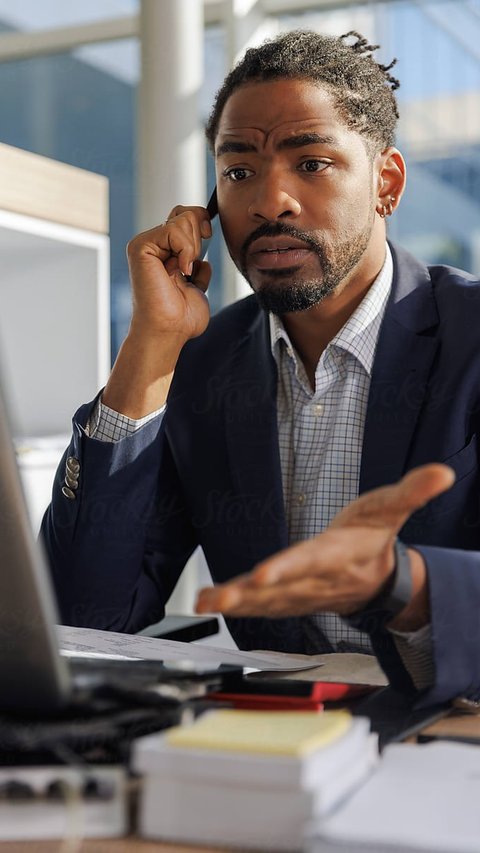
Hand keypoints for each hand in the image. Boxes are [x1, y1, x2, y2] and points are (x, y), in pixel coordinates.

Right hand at [127, 205, 212, 344]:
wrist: (169, 331)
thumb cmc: (181, 317)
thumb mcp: (197, 286)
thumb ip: (198, 269)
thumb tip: (205, 262)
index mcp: (166, 252)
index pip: (186, 217)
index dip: (201, 224)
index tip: (206, 244)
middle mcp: (154, 245)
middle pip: (187, 212)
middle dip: (199, 237)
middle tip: (190, 266)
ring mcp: (146, 244)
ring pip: (184, 218)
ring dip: (193, 247)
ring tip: (184, 271)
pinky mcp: (140, 247)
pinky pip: (174, 230)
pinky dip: (186, 251)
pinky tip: (180, 270)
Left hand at [195, 464, 454, 622]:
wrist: (376, 581)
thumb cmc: (375, 538)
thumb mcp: (393, 508)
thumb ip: (412, 491)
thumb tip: (443, 472)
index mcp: (336, 554)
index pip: (311, 561)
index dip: (289, 568)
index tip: (264, 575)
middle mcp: (315, 579)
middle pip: (279, 587)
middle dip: (249, 593)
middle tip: (219, 597)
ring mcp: (300, 593)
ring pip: (265, 600)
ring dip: (235, 601)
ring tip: (204, 601)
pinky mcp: (288, 599)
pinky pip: (260, 604)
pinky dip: (235, 603)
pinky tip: (208, 601)